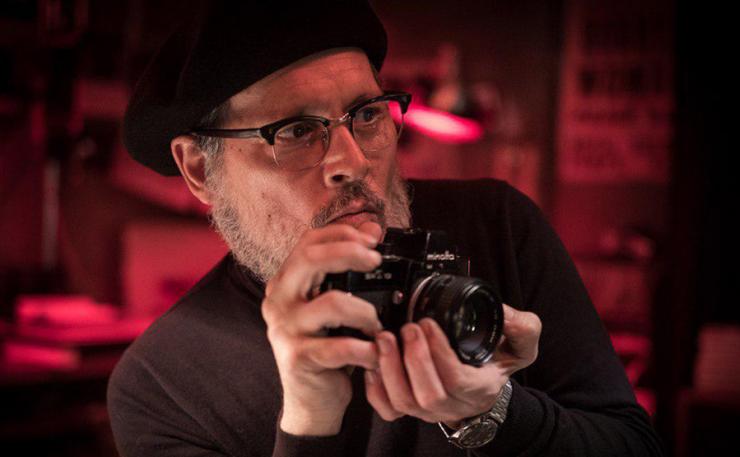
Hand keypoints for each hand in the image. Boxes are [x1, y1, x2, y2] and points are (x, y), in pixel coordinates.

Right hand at [261, 222, 383, 435]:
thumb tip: (371, 229)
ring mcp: (285, 328)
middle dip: (349, 252)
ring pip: (333, 303)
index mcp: (286, 282)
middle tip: (375, 260)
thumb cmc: (326, 347)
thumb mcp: (333, 302)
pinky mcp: (297, 357)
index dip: (341, 232)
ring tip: (376, 325)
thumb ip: (346, 268)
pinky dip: (366, 349)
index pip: (309, 241)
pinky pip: (340, 346)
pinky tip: (374, 353)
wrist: (311, 399)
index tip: (372, 237)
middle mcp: (279, 300)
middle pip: (310, 259)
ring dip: (366, 311)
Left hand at [364, 304, 540, 425]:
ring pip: (404, 403)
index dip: (439, 354)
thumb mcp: (521, 344)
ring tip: (384, 339)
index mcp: (480, 388)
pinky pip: (388, 410)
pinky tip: (373, 364)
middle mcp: (453, 404)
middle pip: (428, 395)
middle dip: (414, 360)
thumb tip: (504, 313)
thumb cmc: (496, 362)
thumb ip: (523, 327)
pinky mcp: (409, 408)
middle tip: (407, 328)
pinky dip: (376, 390)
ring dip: (390, 370)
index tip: (428, 323)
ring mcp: (428, 409)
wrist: (483, 383)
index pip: (457, 380)